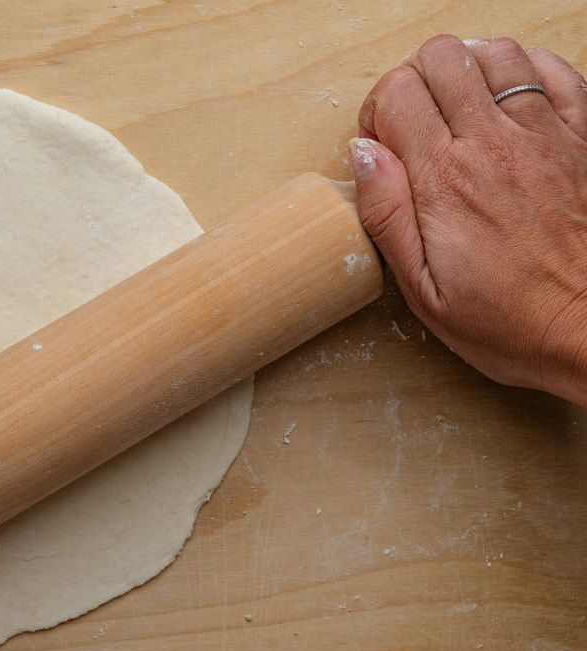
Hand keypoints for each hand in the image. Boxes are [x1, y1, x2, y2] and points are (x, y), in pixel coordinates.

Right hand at [350, 35, 586, 404]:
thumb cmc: (509, 321)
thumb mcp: (421, 290)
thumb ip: (385, 215)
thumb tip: (363, 154)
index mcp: (445, 180)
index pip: (398, 93)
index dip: (377, 111)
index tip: (382, 145)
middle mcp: (494, 144)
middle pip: (442, 58)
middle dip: (416, 81)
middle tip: (415, 122)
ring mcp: (545, 134)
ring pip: (496, 52)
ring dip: (468, 70)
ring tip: (460, 108)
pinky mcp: (583, 137)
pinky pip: (553, 69)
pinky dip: (524, 68)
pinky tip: (508, 99)